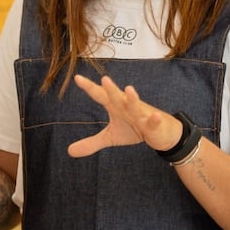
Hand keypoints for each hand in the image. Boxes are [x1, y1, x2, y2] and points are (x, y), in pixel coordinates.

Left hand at [67, 73, 181, 157]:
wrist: (160, 132)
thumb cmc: (134, 128)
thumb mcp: (111, 137)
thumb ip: (91, 142)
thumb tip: (69, 151)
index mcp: (115, 106)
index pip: (100, 95)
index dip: (89, 87)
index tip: (77, 78)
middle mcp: (127, 107)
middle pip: (117, 97)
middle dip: (111, 89)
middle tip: (104, 79)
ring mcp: (141, 114)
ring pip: (136, 105)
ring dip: (133, 98)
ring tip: (129, 89)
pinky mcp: (153, 124)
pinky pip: (153, 121)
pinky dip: (154, 119)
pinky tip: (155, 116)